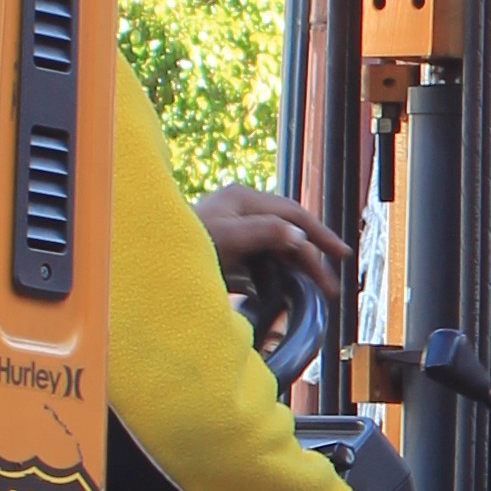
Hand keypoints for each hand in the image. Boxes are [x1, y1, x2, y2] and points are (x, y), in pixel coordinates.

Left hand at [194, 185, 344, 309]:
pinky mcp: (228, 248)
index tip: (342, 255)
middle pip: (288, 231)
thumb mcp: (226, 238)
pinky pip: (262, 259)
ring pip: (277, 247)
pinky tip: (286, 290)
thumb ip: (264, 233)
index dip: (320, 234)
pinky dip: (277, 273)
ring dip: (297, 268)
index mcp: (244, 198)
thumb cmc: (183, 243)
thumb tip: (299, 237)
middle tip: (331, 285)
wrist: (148, 260)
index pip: (293, 214)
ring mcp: (235, 228)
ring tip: (315, 291)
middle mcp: (242, 208)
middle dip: (312, 257)